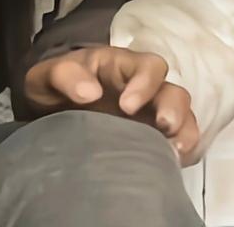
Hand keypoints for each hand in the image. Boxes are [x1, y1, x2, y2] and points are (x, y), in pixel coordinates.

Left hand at [23, 46, 201, 162]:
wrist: (49, 114)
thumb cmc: (54, 87)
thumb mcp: (50, 74)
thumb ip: (66, 75)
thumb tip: (90, 93)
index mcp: (125, 67)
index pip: (149, 67)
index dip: (145, 84)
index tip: (127, 106)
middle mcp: (146, 90)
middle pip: (174, 93)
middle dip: (173, 109)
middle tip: (164, 127)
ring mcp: (152, 116)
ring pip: (183, 119)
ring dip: (184, 133)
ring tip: (175, 152)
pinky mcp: (153, 141)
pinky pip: (179, 144)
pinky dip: (183, 154)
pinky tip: (173, 165)